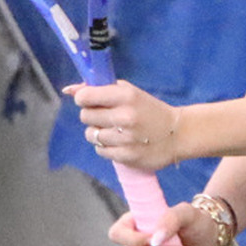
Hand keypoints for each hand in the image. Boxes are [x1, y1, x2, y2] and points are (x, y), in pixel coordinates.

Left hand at [66, 80, 183, 171]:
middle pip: (85, 116)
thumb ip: (99, 89)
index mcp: (126, 96)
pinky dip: (107, 147)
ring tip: (115, 131)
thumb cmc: (149, 110)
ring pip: (91, 135)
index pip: (85, 96)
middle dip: (93, 116)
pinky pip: (100, 151)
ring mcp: (126, 138)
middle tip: (108, 117)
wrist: (178, 134)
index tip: (91, 101)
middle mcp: (125, 116)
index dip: (84, 99)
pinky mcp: (127, 156)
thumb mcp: (129, 93)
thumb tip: (67, 89)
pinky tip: (120, 143)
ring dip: (99, 133)